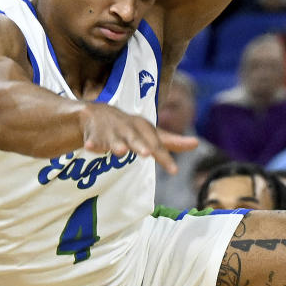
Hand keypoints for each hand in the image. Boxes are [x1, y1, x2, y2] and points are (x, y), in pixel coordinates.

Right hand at [81, 101, 195, 172]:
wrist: (97, 114)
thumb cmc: (129, 128)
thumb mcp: (150, 133)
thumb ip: (171, 141)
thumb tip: (196, 144)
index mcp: (143, 128)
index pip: (156, 144)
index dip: (165, 157)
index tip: (174, 171)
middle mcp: (128, 128)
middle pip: (135, 138)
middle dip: (140, 145)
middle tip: (146, 154)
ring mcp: (110, 131)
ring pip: (114, 139)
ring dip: (117, 144)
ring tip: (119, 151)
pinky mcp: (93, 135)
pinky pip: (92, 140)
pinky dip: (91, 143)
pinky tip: (89, 147)